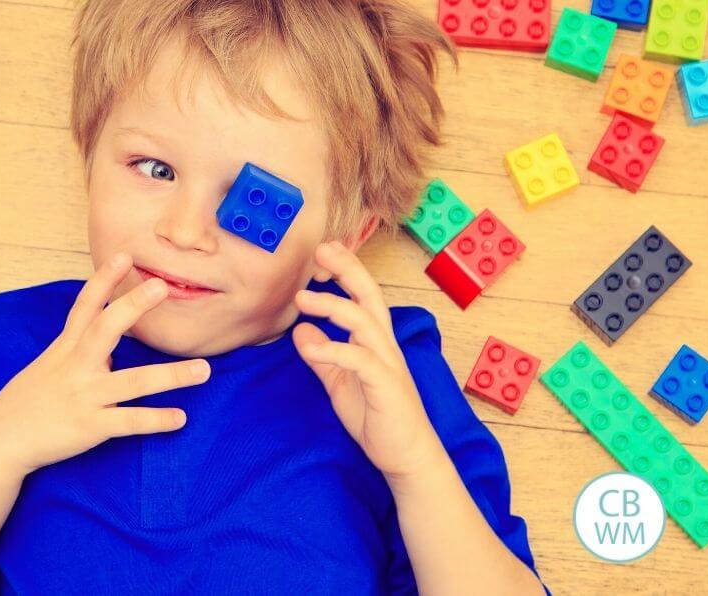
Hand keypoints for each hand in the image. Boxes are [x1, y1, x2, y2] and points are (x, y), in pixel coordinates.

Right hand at [0, 253, 210, 479]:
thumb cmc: (28, 399)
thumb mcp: (51, 364)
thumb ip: (81, 346)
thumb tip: (110, 336)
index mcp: (66, 348)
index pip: (86, 306)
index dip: (104, 280)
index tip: (125, 255)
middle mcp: (76, 367)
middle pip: (106, 329)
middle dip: (133, 306)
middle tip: (163, 285)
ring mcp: (83, 396)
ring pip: (132, 382)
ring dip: (170, 376)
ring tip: (204, 370)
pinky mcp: (88, 427)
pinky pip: (127, 423)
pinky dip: (155, 420)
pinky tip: (180, 418)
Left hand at [293, 241, 440, 487]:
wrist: (407, 457)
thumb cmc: (377, 417)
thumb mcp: (340, 382)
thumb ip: (323, 355)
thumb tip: (301, 330)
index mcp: (375, 340)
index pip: (362, 295)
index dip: (345, 271)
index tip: (322, 252)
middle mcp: (385, 344)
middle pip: (369, 296)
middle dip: (347, 269)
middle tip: (321, 249)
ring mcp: (388, 363)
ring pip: (364, 321)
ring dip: (332, 305)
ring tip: (301, 297)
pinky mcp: (385, 385)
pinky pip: (360, 360)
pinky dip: (334, 350)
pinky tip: (309, 347)